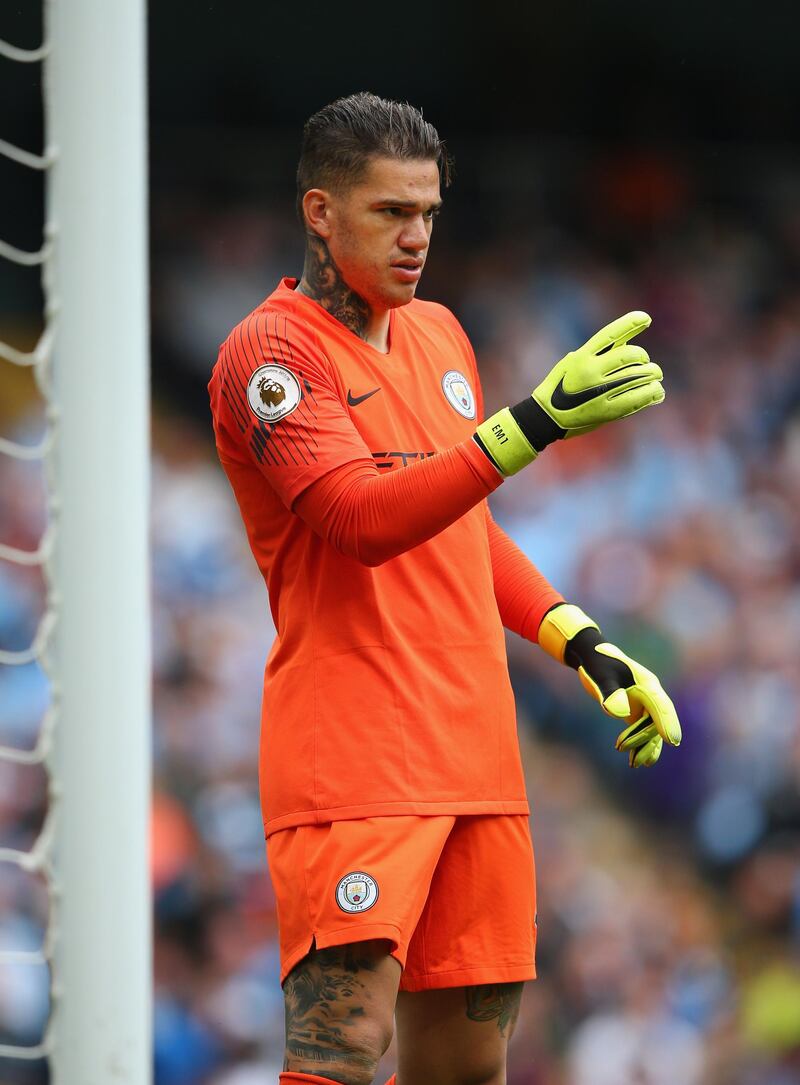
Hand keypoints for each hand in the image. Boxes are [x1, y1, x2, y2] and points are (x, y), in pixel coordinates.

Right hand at [473, 312, 664, 476]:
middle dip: (644, 358)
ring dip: (653, 375)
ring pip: (639, 375)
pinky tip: (657, 392)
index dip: (630, 323)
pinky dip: (652, 393)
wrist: (546, 418)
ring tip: (656, 378)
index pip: (611, 334)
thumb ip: (596, 354)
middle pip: (630, 355)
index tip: (646, 318)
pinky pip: (638, 398)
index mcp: (582, 356)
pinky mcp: (608, 411)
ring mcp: (600, 391)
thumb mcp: (572, 363)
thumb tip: (626, 342)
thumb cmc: (560, 388)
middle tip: (649, 366)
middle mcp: (591, 370)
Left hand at [538, 604, 680, 767]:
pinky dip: (643, 746)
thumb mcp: (601, 675)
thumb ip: (609, 691)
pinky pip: (645, 732)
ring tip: (636, 764)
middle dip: (643, 738)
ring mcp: (646, 705)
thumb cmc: (598, 664)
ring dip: (645, 747)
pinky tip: (640, 761)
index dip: (667, 723)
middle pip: (655, 721)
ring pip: (652, 730)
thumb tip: (619, 713)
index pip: (661, 705)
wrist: (594, 658)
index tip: (673, 741)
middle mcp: (650, 696)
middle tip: (623, 750)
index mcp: (646, 684)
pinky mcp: (637, 713)